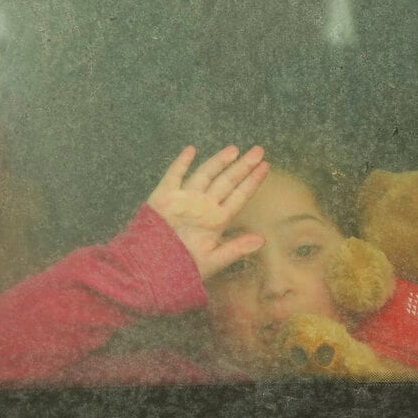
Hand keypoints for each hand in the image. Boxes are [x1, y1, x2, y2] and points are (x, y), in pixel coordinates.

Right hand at [147, 145, 268, 279]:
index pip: (239, 196)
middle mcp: (204, 206)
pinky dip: (181, 163)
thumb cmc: (182, 267)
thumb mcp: (213, 260)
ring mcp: (185, 199)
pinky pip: (174, 176)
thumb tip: (262, 240)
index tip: (266, 167)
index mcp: (217, 220)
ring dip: (218, 161)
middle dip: (242, 166)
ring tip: (234, 149)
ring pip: (205, 174)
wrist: (151, 268)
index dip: (252, 182)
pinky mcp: (164, 196)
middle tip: (258, 151)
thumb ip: (236, 249)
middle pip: (227, 181)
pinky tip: (191, 151)